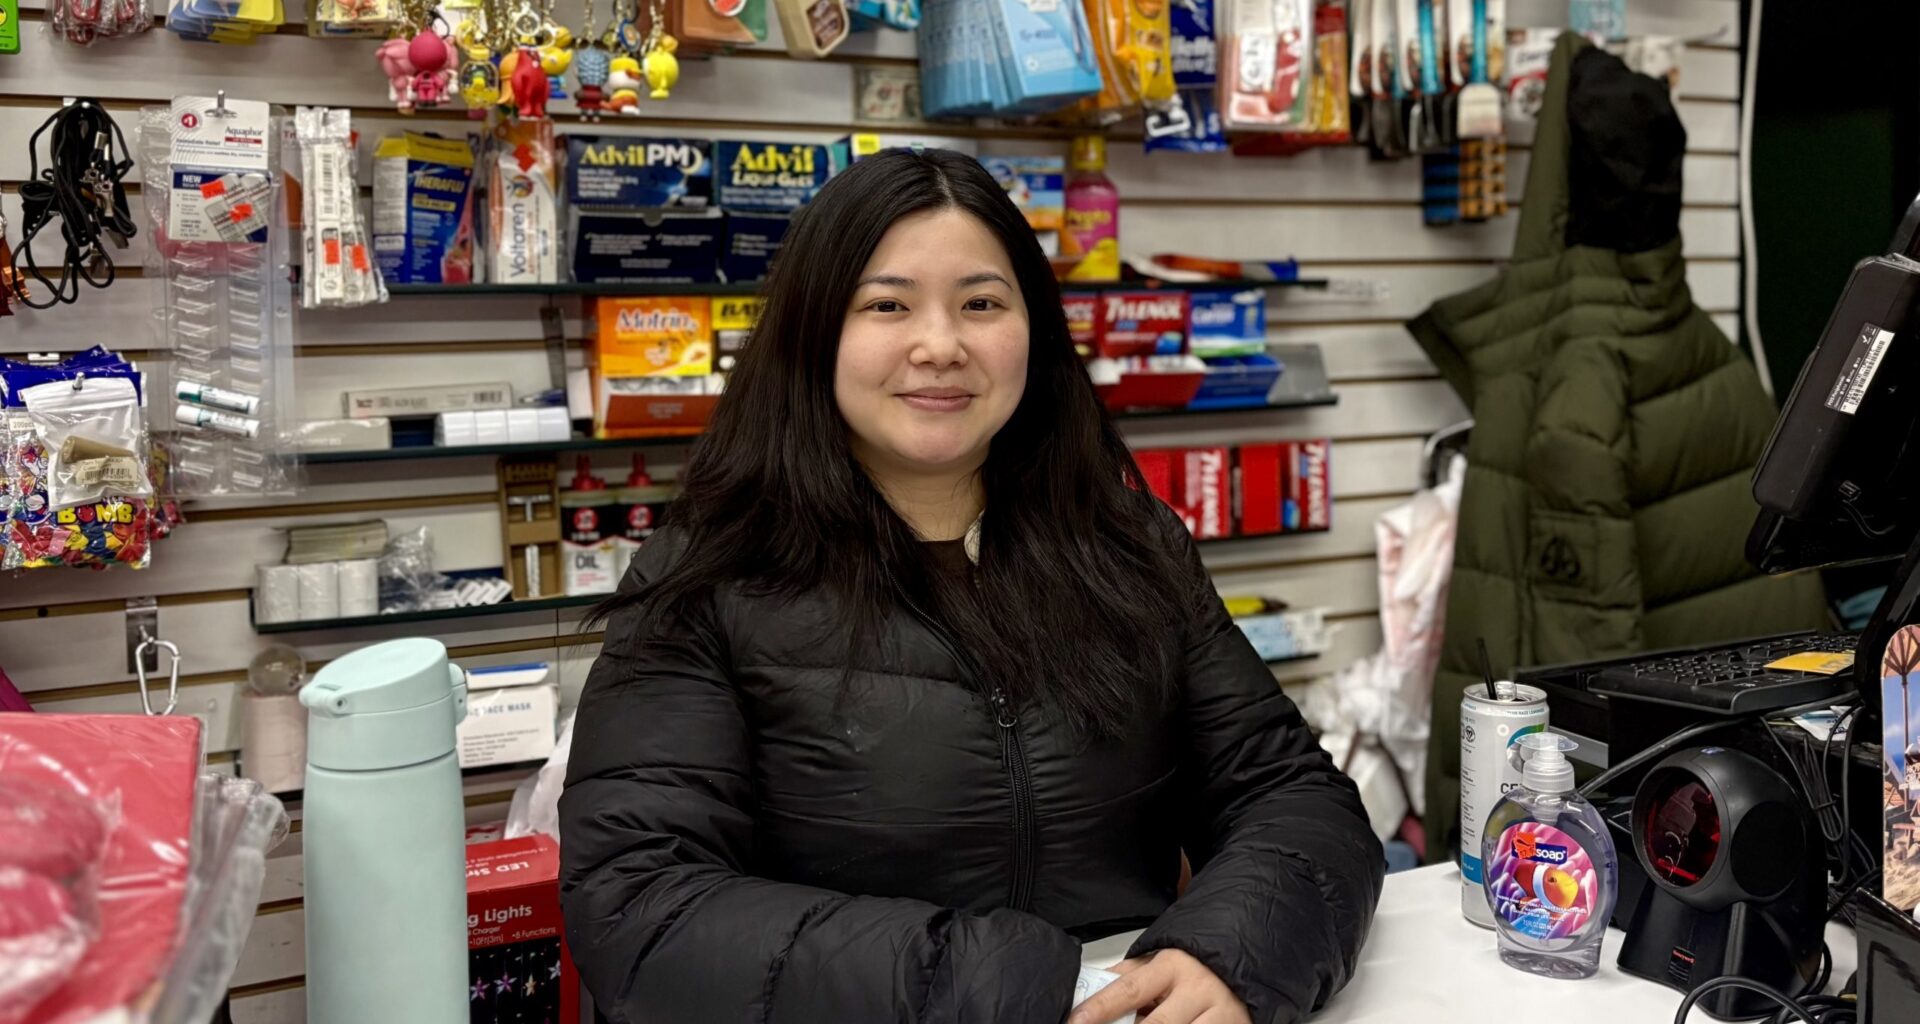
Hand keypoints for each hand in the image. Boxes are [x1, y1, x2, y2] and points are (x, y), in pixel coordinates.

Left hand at [1067, 949, 1252, 1023]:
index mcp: (1171, 966)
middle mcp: (1196, 990)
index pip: (1127, 990)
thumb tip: (1087, 988)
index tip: (1074, 1023)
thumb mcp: (1160, 962)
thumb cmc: (1197, 965)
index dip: (1098, 1009)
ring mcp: (1220, 1015)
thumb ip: (1127, 976)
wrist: (1248, 961)